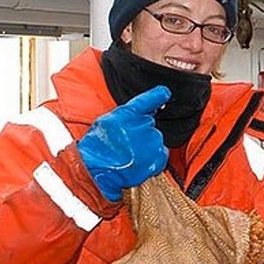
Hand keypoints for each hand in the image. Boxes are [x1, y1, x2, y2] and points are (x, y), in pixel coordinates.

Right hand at [77, 85, 170, 200]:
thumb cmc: (97, 148)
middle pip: (149, 124)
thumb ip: (126, 116)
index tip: (165, 92)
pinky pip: (161, 154)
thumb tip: (144, 113)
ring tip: (130, 155)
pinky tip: (139, 162)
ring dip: (146, 146)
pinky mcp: (158, 157)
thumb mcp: (106, 123)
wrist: (98, 171)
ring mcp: (152, 141)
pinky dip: (153, 158)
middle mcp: (143, 125)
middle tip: (126, 145)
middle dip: (141, 132)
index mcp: (127, 114)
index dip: (158, 96)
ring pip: (154, 139)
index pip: (148, 101)